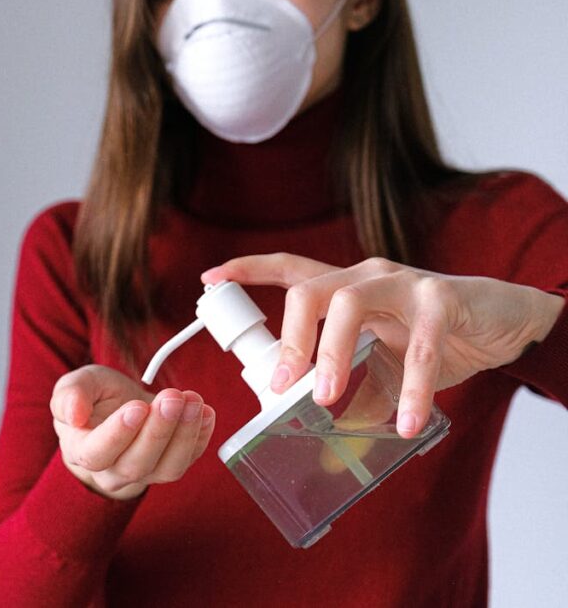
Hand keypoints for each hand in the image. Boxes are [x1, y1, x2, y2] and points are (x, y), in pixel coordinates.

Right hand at [50, 365, 215, 499]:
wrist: (117, 407)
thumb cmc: (94, 397)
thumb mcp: (78, 383)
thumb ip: (70, 394)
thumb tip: (73, 414)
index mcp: (81, 450)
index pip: (97, 454)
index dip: (118, 434)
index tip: (137, 407)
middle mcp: (111, 470)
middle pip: (136, 464)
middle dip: (159, 430)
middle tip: (172, 397)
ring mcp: (144, 472)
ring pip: (167, 468)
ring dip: (185, 434)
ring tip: (193, 401)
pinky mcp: (169, 466)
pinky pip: (188, 460)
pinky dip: (200, 436)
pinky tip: (204, 412)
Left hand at [202, 254, 564, 438]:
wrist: (502, 324)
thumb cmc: (433, 339)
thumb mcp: (380, 364)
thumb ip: (351, 390)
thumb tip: (320, 443)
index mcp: (345, 287)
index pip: (289, 269)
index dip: (248, 270)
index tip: (209, 278)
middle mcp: (367, 276)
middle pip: (310, 290)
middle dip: (289, 337)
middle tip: (281, 384)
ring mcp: (404, 283)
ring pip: (352, 305)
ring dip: (333, 355)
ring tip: (327, 400)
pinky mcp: (442, 300)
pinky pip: (419, 346)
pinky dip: (410, 389)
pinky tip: (405, 423)